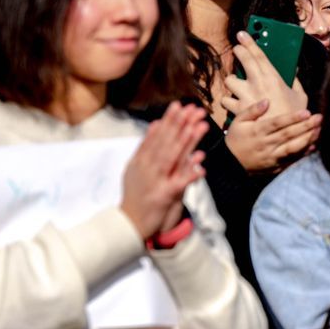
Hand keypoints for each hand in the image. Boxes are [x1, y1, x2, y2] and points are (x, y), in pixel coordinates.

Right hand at [121, 103, 208, 238]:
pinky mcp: (163, 195)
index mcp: (142, 160)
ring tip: (201, 126)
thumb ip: (146, 146)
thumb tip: (155, 124)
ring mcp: (155, 180)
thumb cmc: (136, 194)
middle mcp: (147, 167)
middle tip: (193, 108)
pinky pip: (179, 182)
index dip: (169, 120)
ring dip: (188, 140)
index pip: (157, 136)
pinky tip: (201, 162)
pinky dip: (190, 172)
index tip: (179, 104)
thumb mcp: (136, 167)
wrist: (128, 223)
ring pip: (173, 157)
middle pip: (166, 142)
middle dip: (180, 123)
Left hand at [222, 31, 307, 119]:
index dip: (249, 41)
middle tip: (238, 49)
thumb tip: (294, 71)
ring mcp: (245, 97)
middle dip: (239, 52)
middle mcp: (257, 84)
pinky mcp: (238, 111)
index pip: (258, 54)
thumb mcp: (300, 97)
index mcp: (273, 78)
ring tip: (239, 85)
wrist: (282, 139)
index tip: (242, 34)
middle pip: (242, 61)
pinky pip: (226, 102)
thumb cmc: (294, 118)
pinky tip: (235, 104)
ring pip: (230, 81)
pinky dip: (230, 102)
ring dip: (233, 82)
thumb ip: (295, 82)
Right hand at [223, 98, 322, 173]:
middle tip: (319, 117)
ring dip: (307, 139)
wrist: (229, 164)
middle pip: (289, 135)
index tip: (307, 112)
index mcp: (257, 131)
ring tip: (319, 130)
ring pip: (292, 148)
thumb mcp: (238, 122)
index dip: (293, 118)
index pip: (278, 123)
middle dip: (305, 126)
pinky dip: (302, 154)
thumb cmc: (235, 139)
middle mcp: (266, 144)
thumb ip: (252, 110)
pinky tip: (312, 146)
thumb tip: (267, 101)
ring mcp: (271, 157)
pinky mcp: (275, 166)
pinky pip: (291, 160)